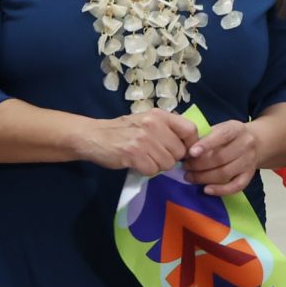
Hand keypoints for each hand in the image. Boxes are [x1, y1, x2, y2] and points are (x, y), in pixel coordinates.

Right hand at [77, 110, 197, 176]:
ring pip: (167, 163)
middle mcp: (154, 125)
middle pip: (179, 152)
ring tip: (145, 159)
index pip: (190, 129)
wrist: (94, 136)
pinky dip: (146, 171)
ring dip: (158, 166)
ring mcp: (144, 140)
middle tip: (156, 156)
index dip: (191, 144)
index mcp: (160, 115)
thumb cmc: (123, 130)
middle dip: (170, 158)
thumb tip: (190, 143)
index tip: (184, 151)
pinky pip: (153, 171)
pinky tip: (137, 163)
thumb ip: (167, 128)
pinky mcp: (134, 154)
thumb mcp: (147, 120)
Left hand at [185, 119, 265, 196]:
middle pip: (221, 158)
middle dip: (199, 164)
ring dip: (204, 177)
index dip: (206, 145)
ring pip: (225, 173)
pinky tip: (206, 189)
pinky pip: (235, 186)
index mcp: (236, 129)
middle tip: (185, 167)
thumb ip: (204, 136)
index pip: (222, 136)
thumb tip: (184, 149)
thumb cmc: (228, 136)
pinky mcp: (249, 176)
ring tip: (190, 177)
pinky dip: (220, 190)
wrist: (255, 142)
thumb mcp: (219, 128)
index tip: (191, 152)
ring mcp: (249, 161)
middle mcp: (246, 144)